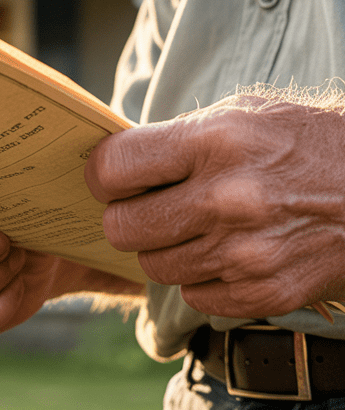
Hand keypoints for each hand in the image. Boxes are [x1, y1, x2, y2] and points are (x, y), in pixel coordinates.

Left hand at [84, 94, 344, 317]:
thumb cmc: (305, 145)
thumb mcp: (243, 114)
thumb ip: (175, 137)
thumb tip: (114, 162)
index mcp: (215, 142)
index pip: (113, 168)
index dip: (103, 175)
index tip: (113, 179)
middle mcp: (227, 199)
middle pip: (121, 227)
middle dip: (127, 217)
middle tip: (148, 207)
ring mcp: (245, 252)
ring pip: (153, 265)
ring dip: (165, 248)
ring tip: (197, 226)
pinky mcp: (262, 293)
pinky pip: (193, 295)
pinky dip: (202, 278)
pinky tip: (227, 252)